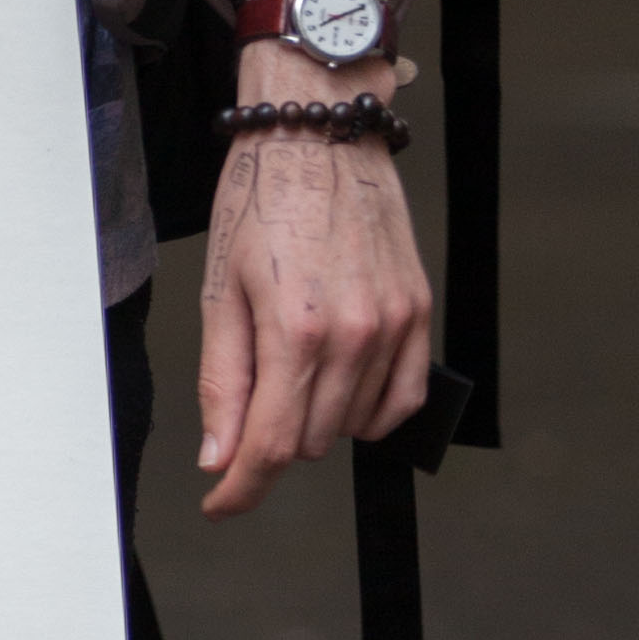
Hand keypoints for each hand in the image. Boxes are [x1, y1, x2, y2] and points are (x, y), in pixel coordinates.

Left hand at [194, 111, 432, 519]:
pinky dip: (368, 410)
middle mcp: (354, 335)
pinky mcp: (419, 312)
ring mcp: (395, 325)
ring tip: (291, 365)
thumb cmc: (262, 200)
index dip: (241, 489)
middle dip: (270, 439)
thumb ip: (223, 382)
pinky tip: (340, 387)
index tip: (221, 504)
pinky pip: (402, 398)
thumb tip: (220, 456)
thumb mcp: (221, 291)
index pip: (271, 446)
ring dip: (317, 421)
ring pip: (353, 427)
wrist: (319, 135)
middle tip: (248, 393)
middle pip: (311, 442)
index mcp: (295, 330)